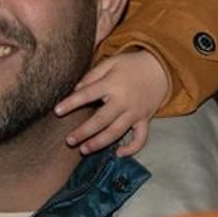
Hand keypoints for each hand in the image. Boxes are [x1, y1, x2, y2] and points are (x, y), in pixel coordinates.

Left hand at [53, 49, 170, 156]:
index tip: (56, 112)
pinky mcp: (145, 120)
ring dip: (100, 143)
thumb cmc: (130, 65)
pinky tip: (119, 154)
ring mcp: (135, 113)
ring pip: (116, 132)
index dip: (71, 103)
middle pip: (100, 120)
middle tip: (68, 141)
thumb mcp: (110, 62)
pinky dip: (132, 148)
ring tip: (84, 150)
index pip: (87, 95)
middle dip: (84, 132)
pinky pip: (140, 138)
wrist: (161, 67)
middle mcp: (123, 101)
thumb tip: (76, 90)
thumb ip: (92, 75)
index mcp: (111, 85)